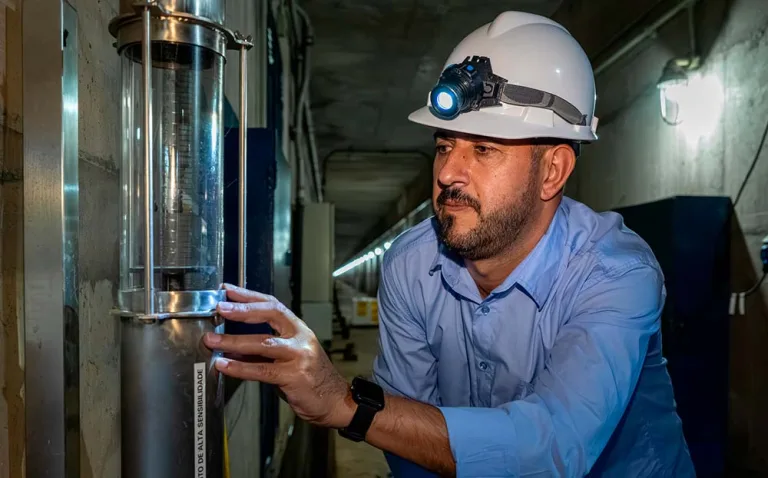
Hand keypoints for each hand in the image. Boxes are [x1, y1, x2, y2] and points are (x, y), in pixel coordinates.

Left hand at [203, 284, 354, 428]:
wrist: (334, 401)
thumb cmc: (310, 378)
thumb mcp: (288, 357)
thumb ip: (261, 351)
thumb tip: (230, 346)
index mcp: (298, 329)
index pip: (273, 305)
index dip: (249, 296)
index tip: (228, 290)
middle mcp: (300, 338)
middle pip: (270, 314)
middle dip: (242, 310)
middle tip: (220, 308)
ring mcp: (299, 356)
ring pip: (262, 343)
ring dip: (234, 340)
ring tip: (213, 340)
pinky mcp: (294, 376)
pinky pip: (262, 370)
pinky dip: (240, 367)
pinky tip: (224, 365)